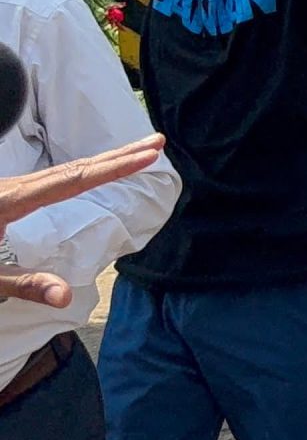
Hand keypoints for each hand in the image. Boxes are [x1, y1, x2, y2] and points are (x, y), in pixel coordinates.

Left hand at [0, 135, 165, 304]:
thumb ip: (25, 285)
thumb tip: (67, 297)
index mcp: (10, 201)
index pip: (74, 181)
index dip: (114, 168)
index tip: (148, 155)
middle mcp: (13, 187)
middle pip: (75, 167)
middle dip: (118, 154)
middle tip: (158, 141)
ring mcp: (8, 188)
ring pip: (64, 169)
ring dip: (103, 161)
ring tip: (137, 152)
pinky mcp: (4, 195)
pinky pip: (52, 178)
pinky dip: (82, 171)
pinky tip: (93, 171)